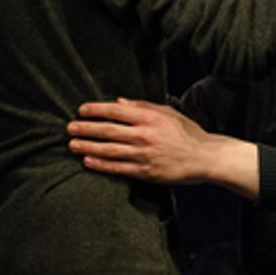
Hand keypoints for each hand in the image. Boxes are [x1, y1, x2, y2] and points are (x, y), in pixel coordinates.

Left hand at [67, 98, 216, 184]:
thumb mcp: (167, 113)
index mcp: (150, 117)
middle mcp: (145, 134)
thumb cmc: (188, 133)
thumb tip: (118, 103)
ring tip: (72, 144)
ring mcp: (144, 154)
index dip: (97, 110)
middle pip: (108, 130)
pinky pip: (118, 168)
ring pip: (110, 149)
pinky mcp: (146, 171)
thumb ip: (142, 106)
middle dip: (86, 128)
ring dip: (88, 146)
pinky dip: (101, 164)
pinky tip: (88, 161)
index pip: (116, 111)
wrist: (205, 157)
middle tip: (70, 127)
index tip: (82, 110)